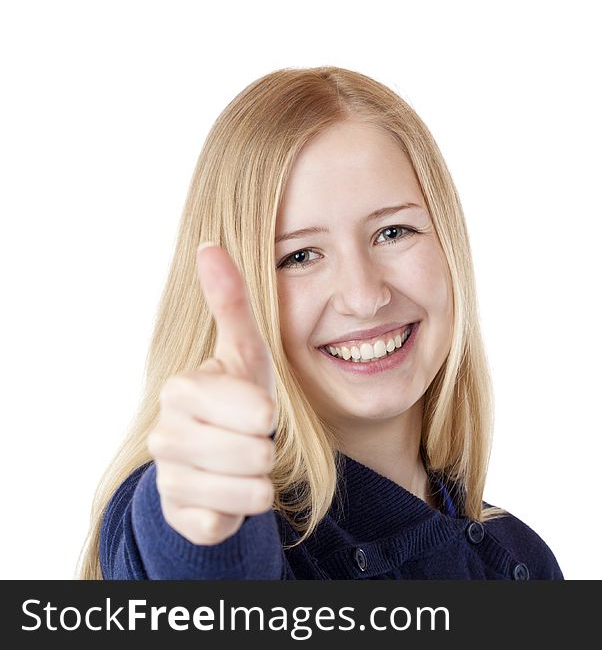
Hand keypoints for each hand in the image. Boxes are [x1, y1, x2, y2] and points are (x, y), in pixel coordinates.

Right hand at [147, 242, 277, 544]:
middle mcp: (166, 434)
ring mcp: (168, 478)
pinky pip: (227, 522)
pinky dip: (239, 512)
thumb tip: (209, 245)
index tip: (257, 409)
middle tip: (251, 439)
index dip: (268, 413)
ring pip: (251, 490)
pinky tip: (227, 494)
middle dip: (267, 448)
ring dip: (261, 479)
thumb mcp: (245, 352)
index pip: (256, 409)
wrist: (216, 459)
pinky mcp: (178, 517)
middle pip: (257, 452)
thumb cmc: (237, 399)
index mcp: (183, 389)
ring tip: (244, 464)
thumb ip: (231, 302)